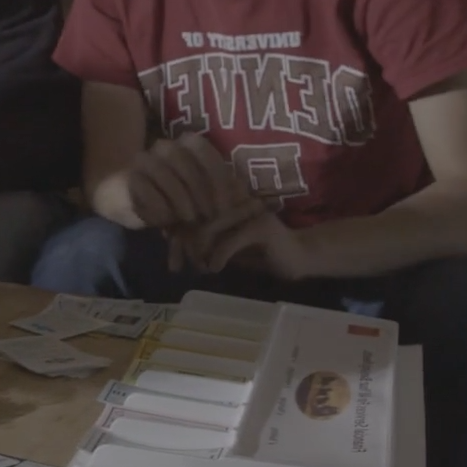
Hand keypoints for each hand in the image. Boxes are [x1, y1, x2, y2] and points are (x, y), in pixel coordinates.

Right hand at [124, 133, 249, 228]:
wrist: (131, 199)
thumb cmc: (176, 198)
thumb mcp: (205, 197)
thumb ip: (225, 194)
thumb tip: (251, 201)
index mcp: (187, 145)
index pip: (204, 151)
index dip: (217, 179)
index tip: (224, 208)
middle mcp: (164, 147)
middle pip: (182, 160)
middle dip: (199, 191)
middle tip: (207, 217)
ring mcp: (143, 160)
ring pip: (161, 172)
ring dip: (179, 199)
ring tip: (189, 220)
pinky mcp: (127, 178)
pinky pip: (143, 188)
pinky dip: (158, 207)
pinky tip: (166, 221)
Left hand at [182, 208, 311, 280]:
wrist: (300, 258)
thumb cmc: (260, 252)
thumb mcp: (224, 245)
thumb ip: (202, 238)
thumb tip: (171, 237)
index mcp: (226, 197)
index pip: (191, 204)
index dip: (175, 223)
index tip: (167, 241)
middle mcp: (235, 198)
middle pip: (196, 215)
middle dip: (183, 241)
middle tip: (181, 263)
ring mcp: (249, 211)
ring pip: (209, 227)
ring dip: (200, 251)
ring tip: (200, 266)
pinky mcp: (260, 228)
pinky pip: (229, 241)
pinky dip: (218, 257)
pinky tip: (215, 269)